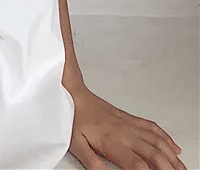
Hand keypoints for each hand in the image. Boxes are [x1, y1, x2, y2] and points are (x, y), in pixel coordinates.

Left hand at [68, 85, 184, 169]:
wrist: (74, 94)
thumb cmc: (74, 118)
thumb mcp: (77, 145)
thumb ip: (93, 164)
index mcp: (113, 142)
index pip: (138, 165)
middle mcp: (125, 133)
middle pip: (154, 154)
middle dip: (169, 169)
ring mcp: (130, 124)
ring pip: (158, 141)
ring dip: (172, 157)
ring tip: (182, 168)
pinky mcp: (130, 118)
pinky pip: (152, 128)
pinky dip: (166, 138)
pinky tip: (174, 147)